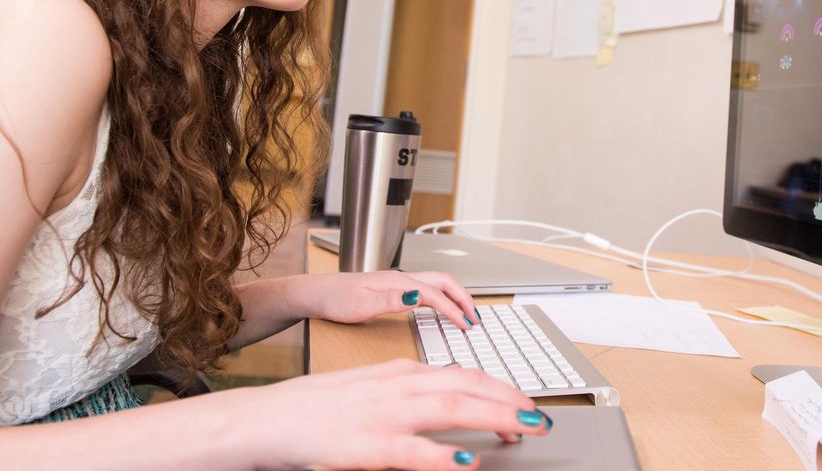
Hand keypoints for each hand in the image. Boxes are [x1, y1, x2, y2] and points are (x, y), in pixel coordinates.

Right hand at [256, 360, 551, 469]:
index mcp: (401, 373)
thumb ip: (410, 390)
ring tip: (523, 429)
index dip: (500, 388)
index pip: (464, 373)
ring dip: (495, 416)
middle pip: (468, 385)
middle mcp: (399, 386)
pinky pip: (413, 451)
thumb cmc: (316, 408)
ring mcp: (384, 414)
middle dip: (510, 400)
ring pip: (452, 408)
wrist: (268, 418)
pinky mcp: (367, 446)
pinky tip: (468, 463)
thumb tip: (448, 397)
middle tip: (540, 417)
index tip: (524, 402)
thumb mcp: (371, 387)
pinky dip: (444, 456)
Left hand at [306, 270, 478, 330]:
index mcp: (397, 282)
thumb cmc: (334, 299)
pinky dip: (443, 298)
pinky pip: (428, 289)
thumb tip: (417, 296)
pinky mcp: (394, 288)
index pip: (435, 294)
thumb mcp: (360, 304)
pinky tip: (443, 308)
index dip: (454, 309)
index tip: (466, 325)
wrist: (316, 294)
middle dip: (464, 297)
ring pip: (438, 283)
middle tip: (476, 317)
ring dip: (456, 296)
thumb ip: (390, 300)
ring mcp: (399, 282)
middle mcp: (402, 278)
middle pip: (444, 281)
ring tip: (467, 313)